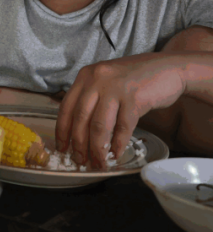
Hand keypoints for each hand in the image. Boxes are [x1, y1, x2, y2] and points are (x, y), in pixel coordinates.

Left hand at [56, 53, 186, 167]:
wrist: (168, 68)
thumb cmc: (135, 78)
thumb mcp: (106, 80)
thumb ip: (91, 97)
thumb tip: (77, 131)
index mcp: (85, 76)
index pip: (66, 107)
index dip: (62, 131)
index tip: (62, 148)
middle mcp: (97, 80)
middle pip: (81, 118)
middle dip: (79, 144)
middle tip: (81, 161)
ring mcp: (116, 88)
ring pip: (100, 125)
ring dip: (97, 148)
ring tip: (99, 163)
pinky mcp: (135, 98)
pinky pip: (123, 127)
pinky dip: (118, 144)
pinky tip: (116, 154)